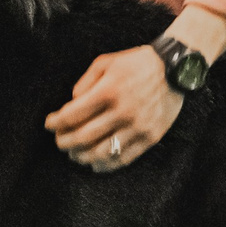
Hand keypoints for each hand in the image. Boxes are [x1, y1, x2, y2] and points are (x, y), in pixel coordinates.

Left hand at [45, 44, 181, 171]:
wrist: (176, 68)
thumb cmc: (137, 63)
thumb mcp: (107, 62)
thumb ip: (85, 82)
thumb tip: (72, 104)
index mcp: (109, 91)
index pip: (72, 115)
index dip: (56, 123)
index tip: (49, 124)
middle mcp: (122, 111)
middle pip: (83, 137)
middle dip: (64, 142)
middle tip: (59, 141)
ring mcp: (138, 127)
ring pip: (102, 152)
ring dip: (82, 156)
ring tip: (74, 154)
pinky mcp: (151, 137)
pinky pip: (124, 158)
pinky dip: (105, 165)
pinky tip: (95, 163)